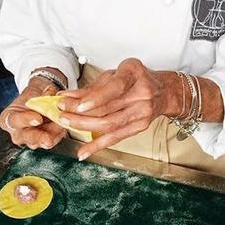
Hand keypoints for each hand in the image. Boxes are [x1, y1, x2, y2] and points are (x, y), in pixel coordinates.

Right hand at [0, 77, 66, 149]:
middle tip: (47, 139)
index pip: (14, 121)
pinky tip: (62, 128)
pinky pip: (51, 140)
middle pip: (26, 137)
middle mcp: (17, 131)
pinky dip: (58, 134)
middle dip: (38, 137)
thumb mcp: (34, 91)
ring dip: (52, 135)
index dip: (26, 120)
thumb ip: (40, 94)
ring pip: (40, 142)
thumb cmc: (32, 96)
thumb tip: (49, 94)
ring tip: (61, 127)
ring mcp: (29, 139)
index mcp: (8, 118)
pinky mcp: (42, 141)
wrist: (40, 99)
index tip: (38, 119)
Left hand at [57, 58, 176, 159]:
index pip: (114, 88)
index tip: (73, 103)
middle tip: (61, 112)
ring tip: (67, 124)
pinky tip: (83, 152)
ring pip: (109, 125)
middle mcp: (142, 93)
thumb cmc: (135, 80)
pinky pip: (115, 139)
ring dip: (84, 127)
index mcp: (134, 73)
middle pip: (107, 109)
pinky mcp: (139, 128)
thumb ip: (92, 87)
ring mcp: (142, 113)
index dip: (93, 98)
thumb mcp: (114, 74)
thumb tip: (67, 97)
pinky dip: (97, 146)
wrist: (163, 91)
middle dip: (80, 113)